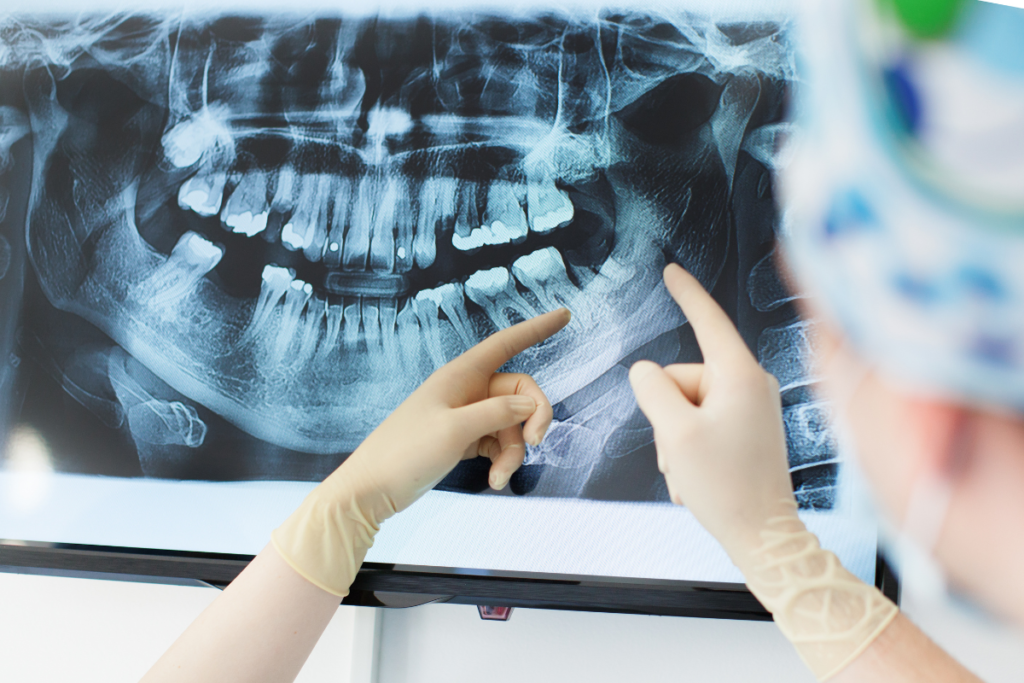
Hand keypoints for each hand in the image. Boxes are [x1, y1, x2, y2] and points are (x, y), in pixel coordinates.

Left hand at [343, 307, 570, 511]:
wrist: (372, 490)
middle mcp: (466, 391)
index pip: (506, 343)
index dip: (537, 328)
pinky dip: (502, 460)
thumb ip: (497, 413)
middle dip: (533, 418)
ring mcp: (466, 416)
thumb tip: (529, 405)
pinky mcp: (464, 440)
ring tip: (499, 477)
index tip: (564, 314)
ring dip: (514, 451)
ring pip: (511, 424)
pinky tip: (494, 479)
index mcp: (460, 376)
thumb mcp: (454, 431)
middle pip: (519, 392)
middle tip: (535, 442)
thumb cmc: (403, 453)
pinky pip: (498, 442)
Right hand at [628, 264, 795, 568]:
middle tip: (683, 454)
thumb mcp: (676, 433)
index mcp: (741, 377)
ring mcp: (751, 408)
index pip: (708, 321)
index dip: (686, 294)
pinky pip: (700, 425)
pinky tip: (701, 478)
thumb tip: (646, 372)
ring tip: (694, 472)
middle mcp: (751, 386)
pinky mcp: (748, 429)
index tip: (672, 270)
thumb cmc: (728, 487)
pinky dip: (690, 450)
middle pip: (682, 378)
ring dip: (676, 440)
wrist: (764, 538)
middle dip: (668, 416)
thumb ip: (652, 390)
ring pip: (686, 406)